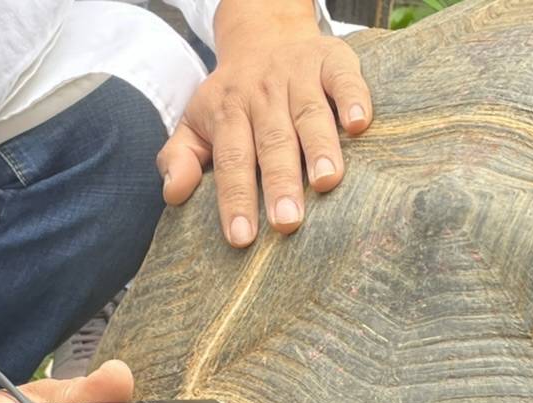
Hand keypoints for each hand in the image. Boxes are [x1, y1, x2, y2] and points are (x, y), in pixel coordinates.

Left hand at [157, 0, 371, 247]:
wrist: (263, 34)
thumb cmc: (232, 97)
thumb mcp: (195, 122)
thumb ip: (179, 157)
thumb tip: (173, 194)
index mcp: (227, 111)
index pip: (230, 159)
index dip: (235, 198)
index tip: (241, 237)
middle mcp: (262, 93)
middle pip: (271, 141)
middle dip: (278, 182)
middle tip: (286, 222)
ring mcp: (298, 75)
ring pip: (309, 113)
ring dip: (319, 146)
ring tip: (327, 181)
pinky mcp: (331, 60)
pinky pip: (343, 78)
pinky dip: (353, 97)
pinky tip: (359, 124)